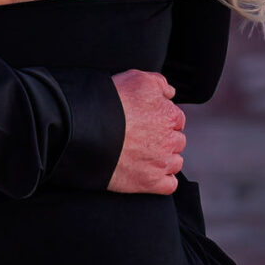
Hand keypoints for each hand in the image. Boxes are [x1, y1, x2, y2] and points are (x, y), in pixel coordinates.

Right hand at [107, 69, 185, 194]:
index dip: (161, 119)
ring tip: (143, 155)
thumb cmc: (110, 103)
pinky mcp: (151, 183)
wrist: (88, 131)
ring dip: (164, 159)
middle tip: (142, 137)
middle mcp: (170, 140)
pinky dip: (163, 181)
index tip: (147, 121)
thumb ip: (159, 83)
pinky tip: (149, 173)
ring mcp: (161, 163)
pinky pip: (169, 185)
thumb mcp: (137, 78)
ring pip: (175, 163)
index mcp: (169, 115)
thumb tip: (170, 92)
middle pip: (177, 141)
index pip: (176, 119)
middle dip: (164, 139)